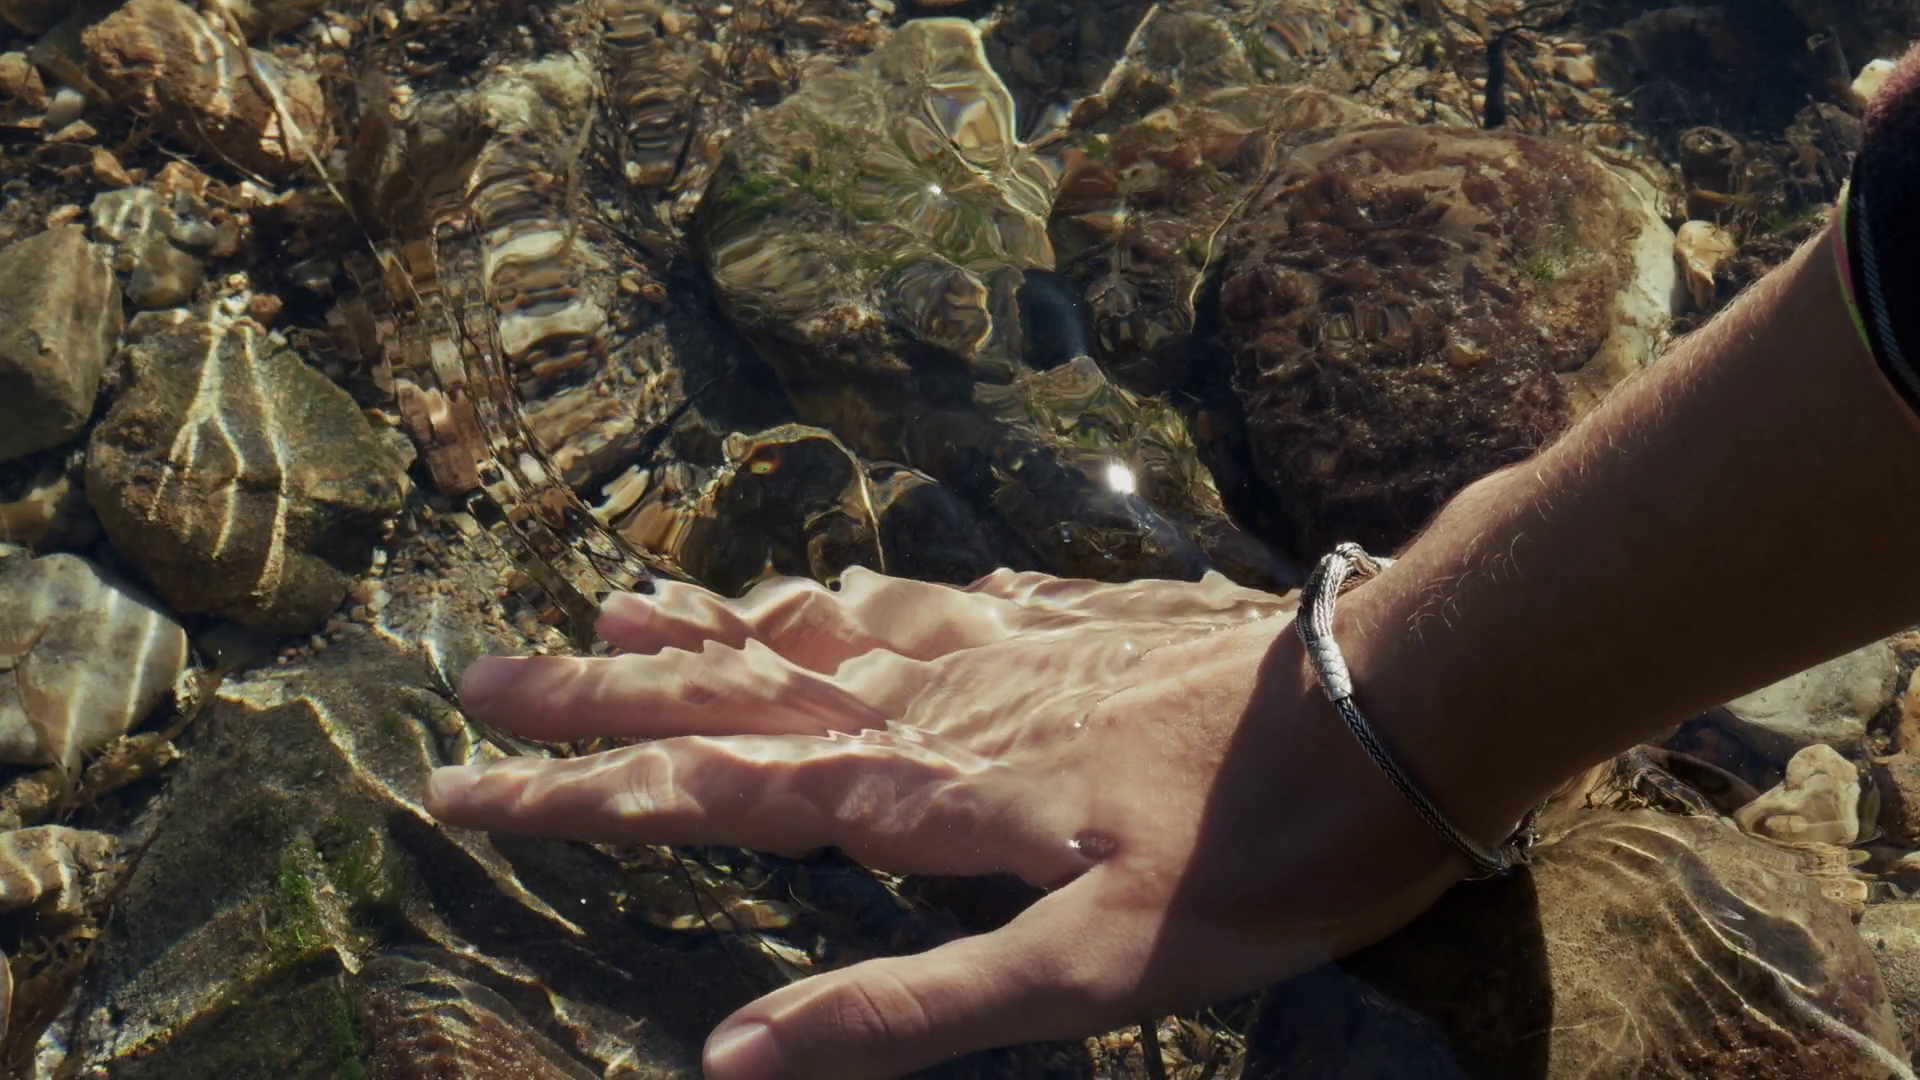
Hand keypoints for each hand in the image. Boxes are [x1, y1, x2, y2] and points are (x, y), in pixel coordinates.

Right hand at [424, 567, 1487, 1078]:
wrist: (1392, 706)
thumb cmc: (1256, 858)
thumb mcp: (1090, 974)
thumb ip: (911, 1012)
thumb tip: (731, 1062)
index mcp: (922, 793)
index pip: (711, 789)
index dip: (580, 793)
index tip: (459, 782)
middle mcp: (938, 704)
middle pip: (738, 688)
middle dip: (604, 690)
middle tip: (486, 670)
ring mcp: (1005, 652)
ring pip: (823, 629)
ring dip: (714, 621)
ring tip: (626, 595)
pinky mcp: (1073, 623)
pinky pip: (933, 602)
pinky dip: (862, 597)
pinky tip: (852, 586)